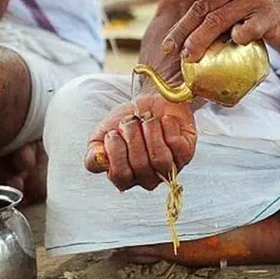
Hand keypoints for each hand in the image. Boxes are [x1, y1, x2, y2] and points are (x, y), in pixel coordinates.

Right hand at [83, 93, 197, 190]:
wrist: (151, 100)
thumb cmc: (127, 120)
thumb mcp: (102, 134)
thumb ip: (94, 153)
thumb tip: (100, 160)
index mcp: (125, 177)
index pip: (120, 176)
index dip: (116, 152)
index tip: (113, 133)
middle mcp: (147, 178)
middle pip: (140, 165)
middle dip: (132, 135)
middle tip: (131, 121)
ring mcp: (169, 167)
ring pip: (159, 159)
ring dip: (150, 131)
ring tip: (147, 119)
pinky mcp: (186, 153)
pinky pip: (176, 145)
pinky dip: (167, 126)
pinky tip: (164, 121)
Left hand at [158, 0, 279, 60]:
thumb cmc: (259, 1)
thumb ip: (213, 2)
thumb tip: (179, 33)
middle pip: (203, 7)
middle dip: (182, 30)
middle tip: (169, 48)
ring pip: (217, 21)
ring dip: (198, 41)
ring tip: (187, 56)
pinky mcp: (269, 18)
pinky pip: (244, 32)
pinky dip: (234, 40)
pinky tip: (231, 45)